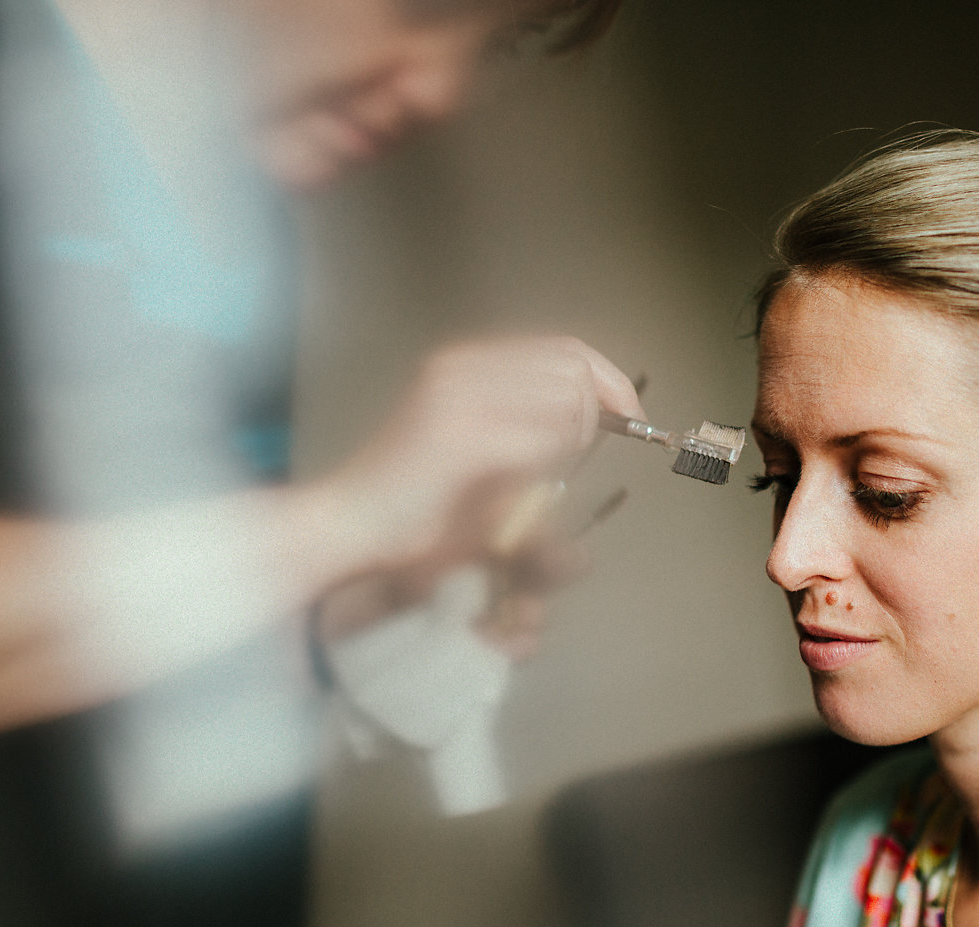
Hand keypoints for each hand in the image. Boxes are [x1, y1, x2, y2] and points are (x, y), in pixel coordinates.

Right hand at [315, 335, 642, 574]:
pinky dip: (544, 468)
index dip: (610, 382)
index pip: (566, 349)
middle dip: (595, 417)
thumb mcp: (479, 449)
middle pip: (574, 369)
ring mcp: (457, 395)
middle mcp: (462, 367)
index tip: (631, 419)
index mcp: (466, 365)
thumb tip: (596, 416)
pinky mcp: (457, 435)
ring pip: (566, 402)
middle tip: (572, 459)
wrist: (347, 526)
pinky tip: (517, 488)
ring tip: (532, 477)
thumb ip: (528, 423)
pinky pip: (540, 441)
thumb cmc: (412, 503)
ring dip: (567, 446)